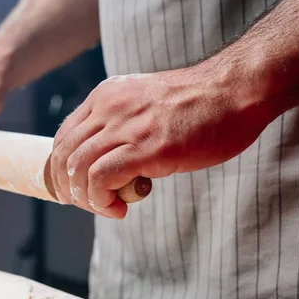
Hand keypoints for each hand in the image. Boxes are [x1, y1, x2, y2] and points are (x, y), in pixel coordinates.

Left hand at [50, 60, 271, 218]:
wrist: (236, 90)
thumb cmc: (201, 104)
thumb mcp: (148, 104)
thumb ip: (125, 124)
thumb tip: (114, 158)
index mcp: (106, 96)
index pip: (64, 136)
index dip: (63, 168)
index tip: (77, 189)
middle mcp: (108, 107)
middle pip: (64, 154)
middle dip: (69, 188)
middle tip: (88, 205)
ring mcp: (125, 126)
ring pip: (77, 168)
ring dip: (85, 198)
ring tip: (108, 209)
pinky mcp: (145, 147)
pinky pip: (100, 178)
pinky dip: (101, 200)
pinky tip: (119, 208)